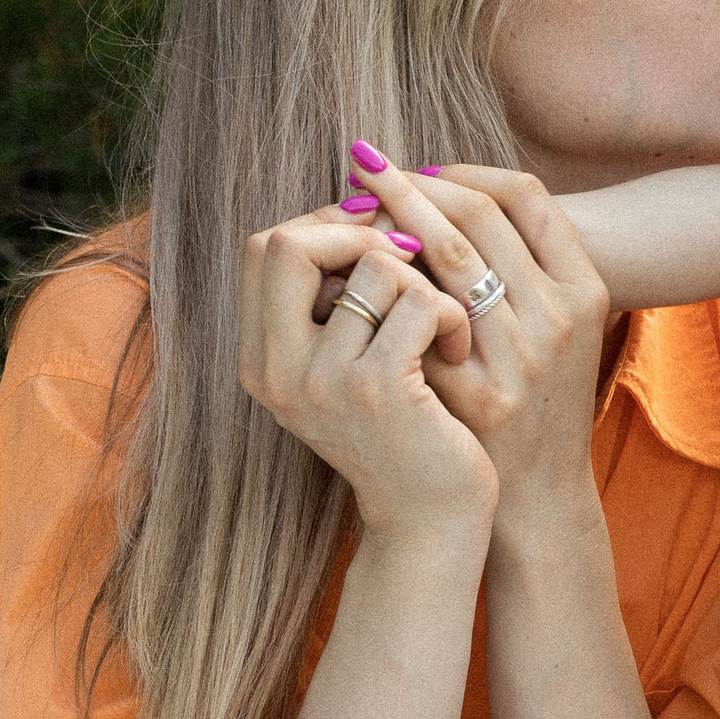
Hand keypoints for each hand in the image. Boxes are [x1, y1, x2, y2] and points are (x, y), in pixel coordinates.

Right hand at [236, 214, 493, 548]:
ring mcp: (324, 381)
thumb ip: (339, 299)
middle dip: (359, 234)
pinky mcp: (379, 391)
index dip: (324, 226)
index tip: (377, 239)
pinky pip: (419, 300)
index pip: (263, 247)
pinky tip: (456, 350)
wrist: (431, 521)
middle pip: (288, 242)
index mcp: (263, 361)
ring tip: (441, 324)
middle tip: (409, 259)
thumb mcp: (352, 367)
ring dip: (423, 280)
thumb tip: (371, 197)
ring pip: (372, 266)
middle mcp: (278, 371)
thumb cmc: (405, 432)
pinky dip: (450, 314)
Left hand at [342, 153, 614, 544]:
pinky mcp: (479, 396)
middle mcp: (559, 316)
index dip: (466, 171)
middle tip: (365, 165)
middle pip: (479, 217)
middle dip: (413, 185)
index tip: (419, 166)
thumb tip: (449, 188)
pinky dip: (388, 286)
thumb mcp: (555, 325)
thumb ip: (522, 265)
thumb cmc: (536, 398)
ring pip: (448, 258)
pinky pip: (423, 318)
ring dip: (392, 224)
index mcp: (585, 288)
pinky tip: (355, 273)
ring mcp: (521, 357)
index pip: (525, 195)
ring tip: (352, 210)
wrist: (537, 495)